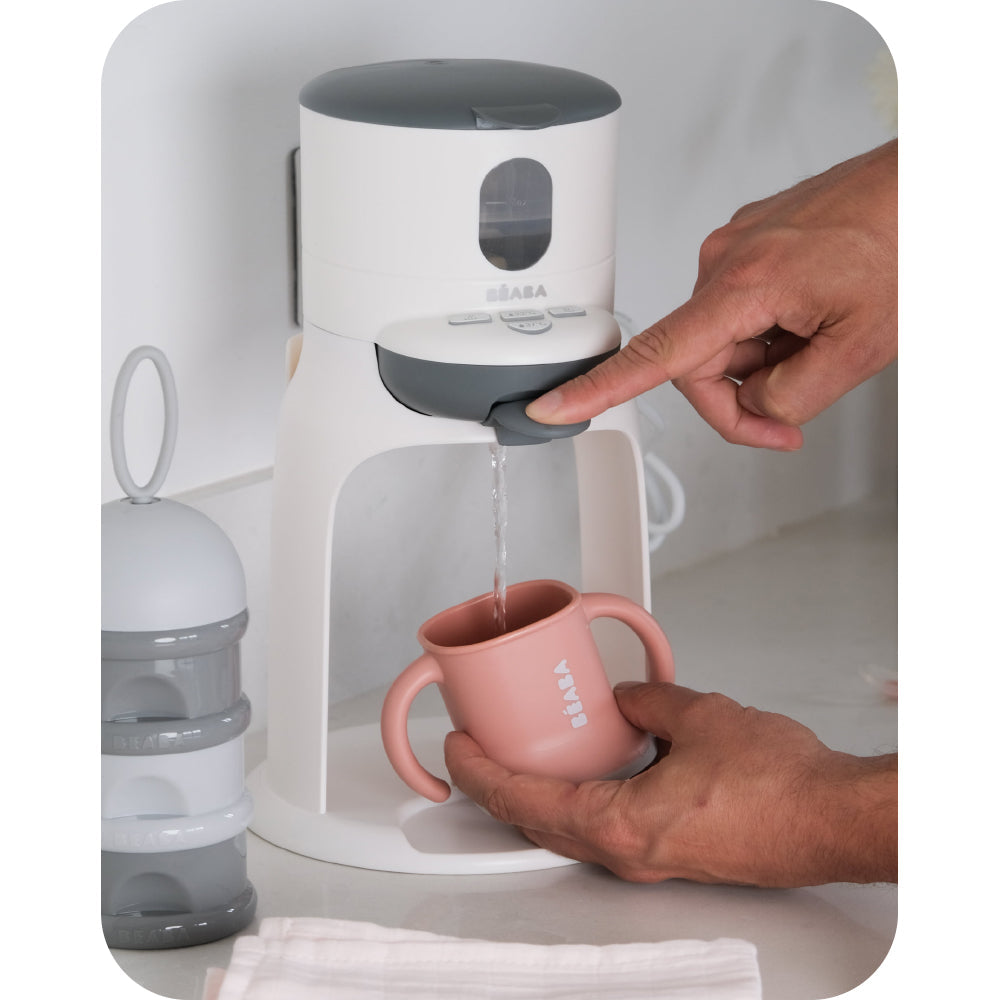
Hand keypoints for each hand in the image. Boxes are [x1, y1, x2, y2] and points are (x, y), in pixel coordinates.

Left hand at [444, 681, 896, 886]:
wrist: (832, 818)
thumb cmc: (780, 785)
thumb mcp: (698, 715)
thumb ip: (646, 701)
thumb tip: (625, 698)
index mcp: (621, 823)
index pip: (524, 800)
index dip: (480, 774)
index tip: (458, 753)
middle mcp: (629, 852)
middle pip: (537, 822)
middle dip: (499, 789)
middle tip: (478, 754)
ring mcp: (651, 859)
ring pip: (569, 829)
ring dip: (536, 797)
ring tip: (521, 759)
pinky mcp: (673, 853)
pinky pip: (605, 829)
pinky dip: (577, 801)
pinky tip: (587, 772)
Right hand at [525, 140, 897, 449]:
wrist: (923, 184)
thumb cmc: (904, 243)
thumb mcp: (860, 348)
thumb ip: (791, 395)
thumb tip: (753, 406)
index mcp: (744, 285)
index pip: (656, 354)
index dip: (599, 389)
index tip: (556, 406)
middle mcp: (724, 261)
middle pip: (698, 362)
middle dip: (743, 395)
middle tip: (794, 412)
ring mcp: (734, 249)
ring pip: (722, 339)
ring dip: (765, 359)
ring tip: (819, 339)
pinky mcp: (748, 245)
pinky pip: (739, 310)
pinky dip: (770, 331)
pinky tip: (809, 315)